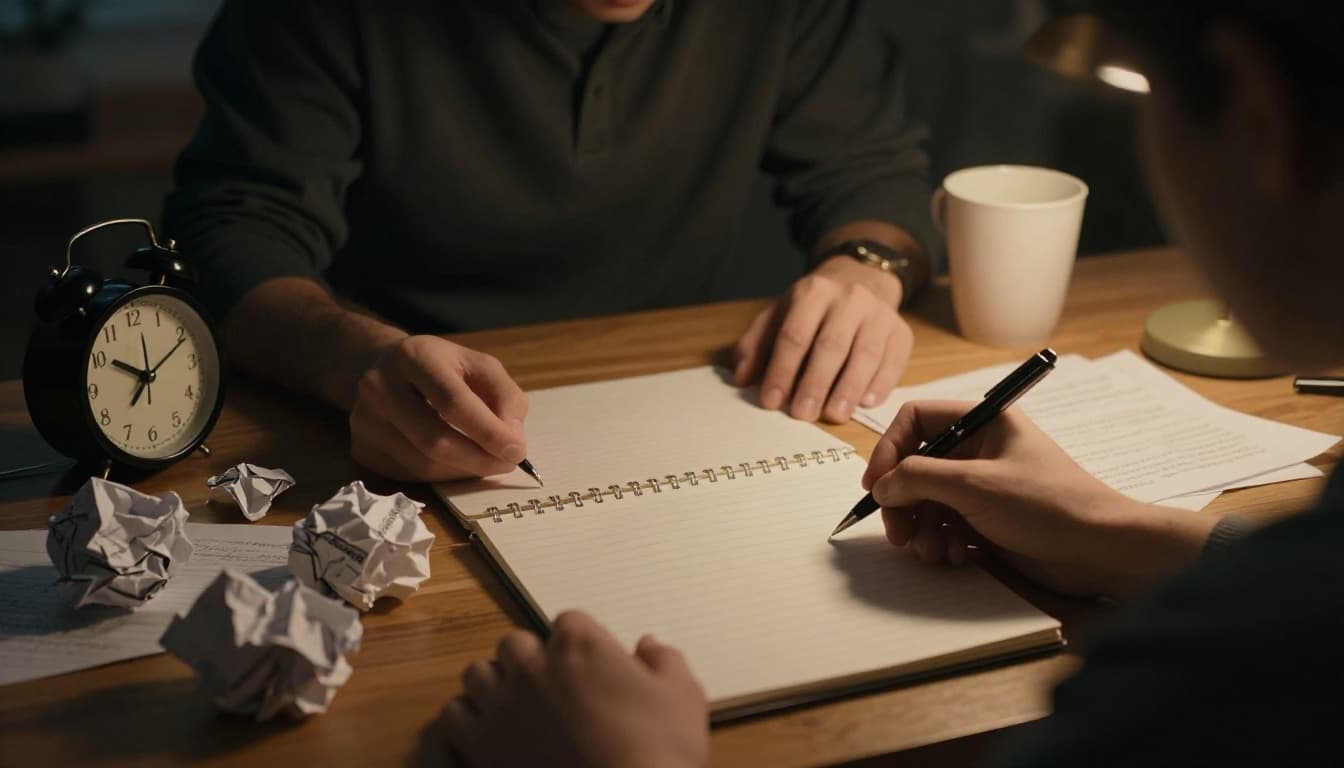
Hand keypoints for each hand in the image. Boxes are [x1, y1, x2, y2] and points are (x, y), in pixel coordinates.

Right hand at [348, 335, 527, 481]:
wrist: (383, 368)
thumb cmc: (441, 368)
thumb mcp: (479, 366)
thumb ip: (506, 397)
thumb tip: (512, 440)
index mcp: (414, 356)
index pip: (452, 401)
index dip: (488, 431)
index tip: (518, 451)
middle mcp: (380, 386)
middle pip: (434, 439)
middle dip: (479, 459)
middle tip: (508, 464)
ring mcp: (364, 420)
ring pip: (423, 465)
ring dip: (464, 471)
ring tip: (485, 461)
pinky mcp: (361, 448)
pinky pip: (410, 476)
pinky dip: (443, 476)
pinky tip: (456, 462)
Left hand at [442, 611, 707, 767]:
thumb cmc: (659, 752)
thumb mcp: (683, 698)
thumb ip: (665, 661)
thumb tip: (649, 645)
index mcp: (579, 644)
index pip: (569, 622)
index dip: (580, 646)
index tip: (591, 669)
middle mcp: (532, 666)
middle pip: (514, 644)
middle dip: (530, 659)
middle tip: (551, 686)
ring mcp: (502, 706)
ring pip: (477, 675)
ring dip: (494, 685)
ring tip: (515, 707)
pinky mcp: (481, 746)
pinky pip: (455, 716)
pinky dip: (470, 720)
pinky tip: (491, 733)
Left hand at [733, 257, 911, 422]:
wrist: (861, 279)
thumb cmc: (812, 310)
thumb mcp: (778, 316)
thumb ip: (756, 345)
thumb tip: (742, 378)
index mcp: (813, 292)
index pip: (795, 335)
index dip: (782, 370)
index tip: (771, 401)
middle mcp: (849, 299)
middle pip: (831, 345)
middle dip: (815, 383)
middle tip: (802, 414)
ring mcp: (880, 315)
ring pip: (865, 355)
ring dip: (848, 389)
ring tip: (834, 416)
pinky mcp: (902, 333)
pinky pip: (893, 362)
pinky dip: (880, 385)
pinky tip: (865, 403)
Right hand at [863, 400, 1216, 597]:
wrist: (1100, 550)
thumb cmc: (1046, 504)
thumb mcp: (975, 485)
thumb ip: (920, 479)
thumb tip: (882, 486)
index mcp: (984, 422)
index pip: (917, 421)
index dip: (890, 450)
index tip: (876, 486)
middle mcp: (981, 449)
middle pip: (917, 466)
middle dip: (904, 501)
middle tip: (898, 534)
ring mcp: (985, 486)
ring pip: (929, 501)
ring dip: (922, 528)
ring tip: (931, 552)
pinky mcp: (990, 520)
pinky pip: (948, 525)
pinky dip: (943, 542)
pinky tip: (956, 557)